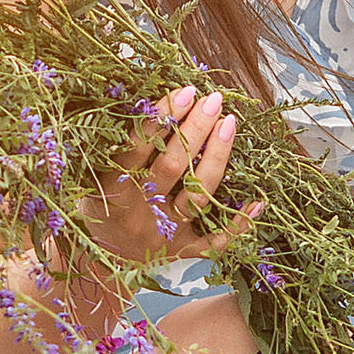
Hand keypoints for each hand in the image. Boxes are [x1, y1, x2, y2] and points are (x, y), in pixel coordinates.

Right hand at [89, 85, 247, 267]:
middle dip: (195, 129)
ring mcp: (164, 235)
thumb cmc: (102, 207)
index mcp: (114, 190)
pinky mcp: (182, 253)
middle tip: (213, 100)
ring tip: (228, 124)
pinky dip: (237, 224)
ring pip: (197, 196)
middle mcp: (139, 214)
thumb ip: (118, 146)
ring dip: (216, 158)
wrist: (101, 261)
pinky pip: (215, 242)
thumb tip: (150, 98)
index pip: (139, 148)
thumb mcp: (96, 177)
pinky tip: (257, 202)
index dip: (161, 118)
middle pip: (172, 167)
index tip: (184, 91)